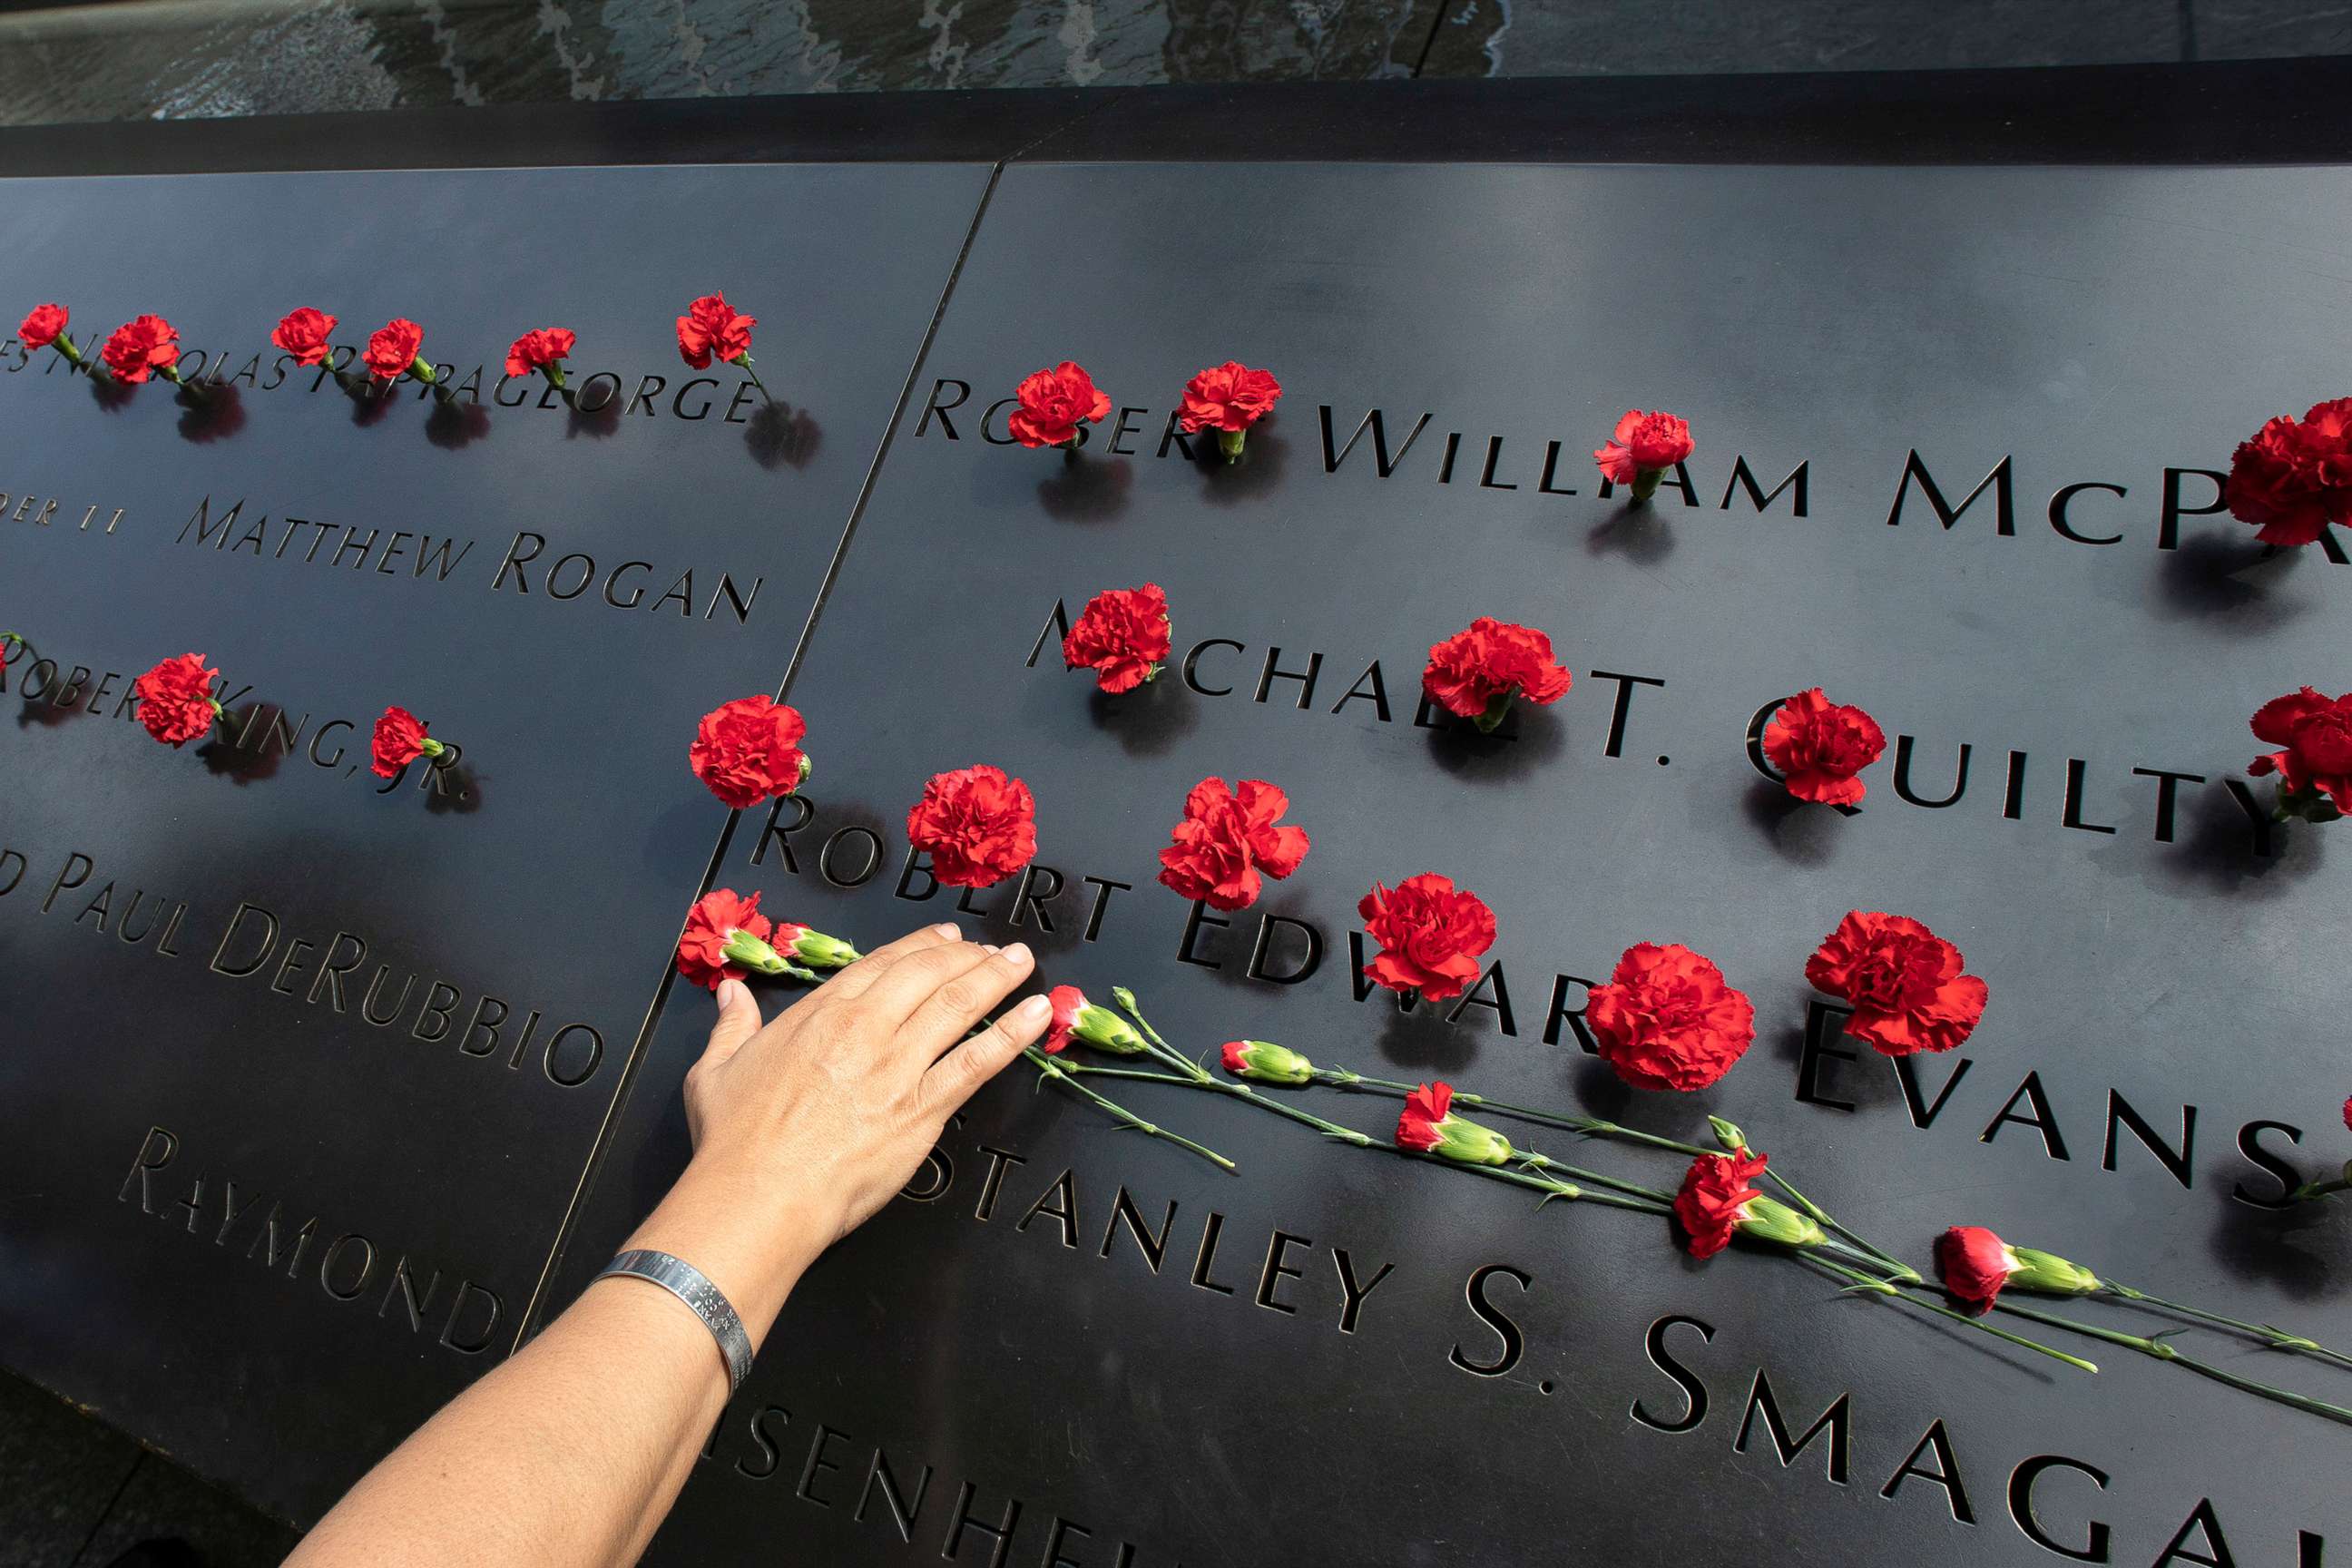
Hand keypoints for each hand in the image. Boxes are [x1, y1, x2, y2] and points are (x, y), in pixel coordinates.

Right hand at [624, 924, 1048, 1340]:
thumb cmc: (734, 1142)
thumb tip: (731, 992)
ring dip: (996, 978)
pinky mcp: (923, 1107)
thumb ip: (731, 1024)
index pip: (882, 964)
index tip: (946, 939)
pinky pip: (978, 1061)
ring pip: (958, 1005)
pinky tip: (1037, 1014)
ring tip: (1020, 964)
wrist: (758, 1194)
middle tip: (993, 949)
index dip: (921, 947)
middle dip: (967, 956)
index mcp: (820, 1013)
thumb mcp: (715, 1069)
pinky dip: (1013, 1034)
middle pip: (929, 975)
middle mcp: (865, 1028)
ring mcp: (898, 1065)